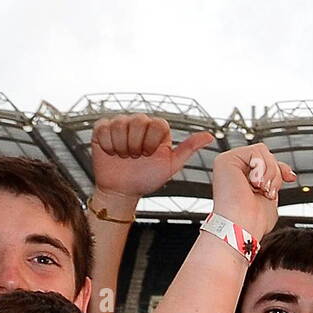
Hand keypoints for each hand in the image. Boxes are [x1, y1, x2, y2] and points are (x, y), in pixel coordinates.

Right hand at [91, 115, 214, 208]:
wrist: (123, 191)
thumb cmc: (147, 178)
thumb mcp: (171, 165)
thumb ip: (189, 148)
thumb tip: (210, 136)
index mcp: (157, 128)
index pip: (156, 124)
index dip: (151, 143)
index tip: (149, 155)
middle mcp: (139, 122)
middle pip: (138, 121)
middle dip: (136, 145)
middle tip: (136, 157)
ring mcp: (120, 124)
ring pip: (120, 125)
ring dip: (121, 147)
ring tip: (124, 156)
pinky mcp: (102, 129)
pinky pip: (104, 128)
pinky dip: (108, 145)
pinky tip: (112, 153)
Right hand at [209, 143, 294, 241]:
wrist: (242, 227)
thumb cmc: (253, 220)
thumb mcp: (270, 196)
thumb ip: (274, 180)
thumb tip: (286, 173)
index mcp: (243, 179)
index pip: (265, 162)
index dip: (280, 168)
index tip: (290, 178)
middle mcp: (234, 170)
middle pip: (266, 155)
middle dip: (275, 173)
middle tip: (267, 191)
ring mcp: (229, 164)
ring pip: (262, 151)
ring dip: (270, 173)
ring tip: (261, 189)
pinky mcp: (226, 160)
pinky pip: (256, 151)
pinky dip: (263, 168)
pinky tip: (255, 183)